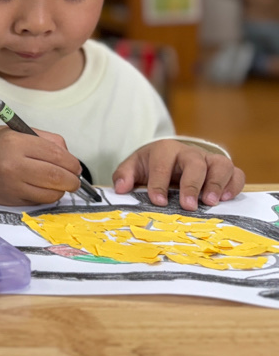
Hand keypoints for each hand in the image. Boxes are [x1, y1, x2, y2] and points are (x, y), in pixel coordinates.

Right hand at [0, 126, 84, 205]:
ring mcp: (11, 185)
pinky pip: (39, 202)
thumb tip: (71, 161)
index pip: (57, 156)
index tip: (75, 166)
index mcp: (16, 143)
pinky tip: (40, 187)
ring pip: (51, 194)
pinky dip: (46, 196)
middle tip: (74, 178)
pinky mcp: (10, 200)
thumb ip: (47, 141)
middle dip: (72, 180)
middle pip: (57, 178)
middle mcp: (13, 165)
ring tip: (56, 182)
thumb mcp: (18, 132)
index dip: (72, 163)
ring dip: (60, 190)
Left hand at [112, 139, 245, 210]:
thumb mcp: (135, 166)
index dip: (159, 182)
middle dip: (191, 184)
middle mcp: (188, 152)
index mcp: (164, 150)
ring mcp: (208, 159)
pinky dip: (234, 185)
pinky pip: (236, 173)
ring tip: (210, 202)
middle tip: (188, 205)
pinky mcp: (223, 169)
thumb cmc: (152, 164)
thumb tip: (120, 188)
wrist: (170, 155)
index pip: (162, 163)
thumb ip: (124, 175)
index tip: (158, 201)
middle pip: (194, 163)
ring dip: (216, 184)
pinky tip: (225, 199)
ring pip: (220, 164)